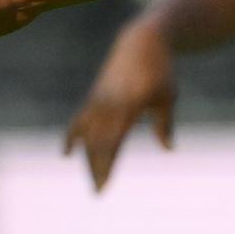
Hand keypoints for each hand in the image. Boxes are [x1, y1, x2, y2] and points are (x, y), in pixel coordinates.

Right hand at [63, 22, 177, 191]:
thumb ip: (164, 124)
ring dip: (88, 158)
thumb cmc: (161, 71)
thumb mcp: (168, 97)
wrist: (141, 42)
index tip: (105, 184)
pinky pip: (79, 120)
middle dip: (96, 168)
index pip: (113, 141)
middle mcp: (109, 103)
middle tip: (98, 192)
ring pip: (87, 135)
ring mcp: (99, 100)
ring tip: (93, 180)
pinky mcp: (94, 97)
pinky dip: (72, 137)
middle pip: (97, 142)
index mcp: (128, 105)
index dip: (107, 164)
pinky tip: (66, 153)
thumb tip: (168, 149)